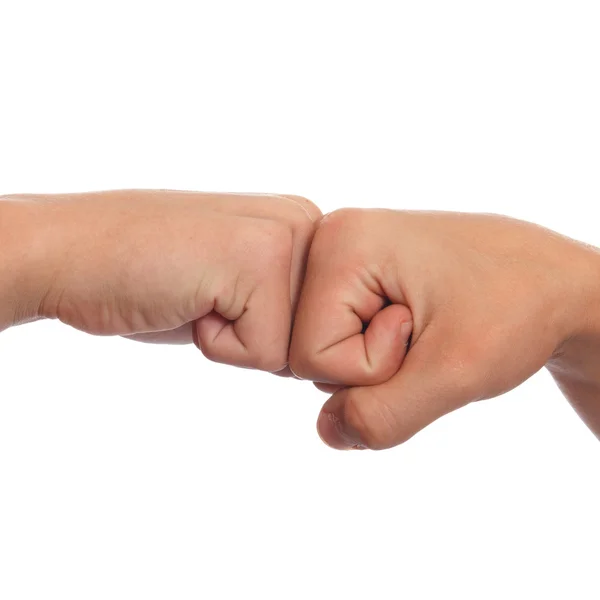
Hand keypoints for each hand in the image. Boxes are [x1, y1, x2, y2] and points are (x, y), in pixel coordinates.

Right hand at [1, 190, 320, 371]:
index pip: (323, 324)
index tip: (221, 296)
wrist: (71, 253)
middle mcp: (304, 221)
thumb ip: (288, 302)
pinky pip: (264, 354)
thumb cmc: (150, 276)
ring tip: (197, 294)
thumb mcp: (236, 283)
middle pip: (315, 340)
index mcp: (302, 223)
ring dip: (237, 342)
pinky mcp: (258, 262)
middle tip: (206, 295)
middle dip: (257, 339)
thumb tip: (325, 355)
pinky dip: (216, 348)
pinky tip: (187, 300)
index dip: (266, 332)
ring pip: (293, 352)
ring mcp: (284, 236)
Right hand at [290, 208, 599, 448]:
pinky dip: (377, 348)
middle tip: (425, 329)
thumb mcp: (455, 373)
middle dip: (371, 365)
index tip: (425, 332)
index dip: (372, 369)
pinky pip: (340, 336)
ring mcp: (342, 253)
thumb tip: (328, 431)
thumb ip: (382, 415)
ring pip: (324, 348)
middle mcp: (331, 239)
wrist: (555, 282)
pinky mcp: (356, 271)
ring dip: (377, 357)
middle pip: (309, 351)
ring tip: (424, 323)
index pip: (312, 355)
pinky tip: (413, 324)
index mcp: (342, 243)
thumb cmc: (517, 309)